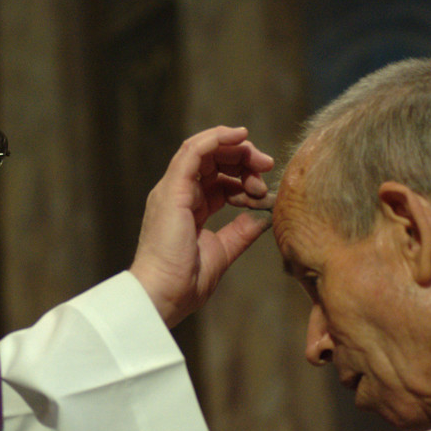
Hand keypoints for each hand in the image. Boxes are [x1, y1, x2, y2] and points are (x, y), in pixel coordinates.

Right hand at [129, 126, 273, 327]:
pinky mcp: (173, 189)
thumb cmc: (186, 281)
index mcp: (188, 208)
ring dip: (236, 150)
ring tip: (260, 162)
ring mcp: (173, 189)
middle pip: (212, 161)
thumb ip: (240, 231)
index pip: (217, 179)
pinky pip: (194, 151)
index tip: (263, 191)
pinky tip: (239, 136)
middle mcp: (177, 194)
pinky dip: (216, 139)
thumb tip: (261, 216)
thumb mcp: (222, 251)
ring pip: (204, 151)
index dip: (243, 178)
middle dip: (243, 159)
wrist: (163, 294)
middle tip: (267, 166)